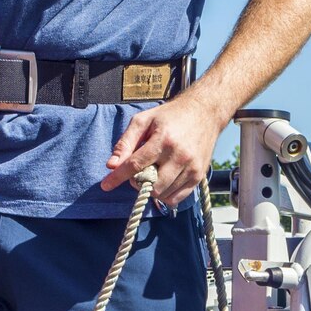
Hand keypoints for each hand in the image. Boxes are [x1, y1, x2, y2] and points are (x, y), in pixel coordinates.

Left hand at [100, 90, 228, 206]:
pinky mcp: (199, 176)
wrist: (205, 112)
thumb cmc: (171, 116)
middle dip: (138, 182)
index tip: (105, 185)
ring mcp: (191, 167)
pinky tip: (163, 183)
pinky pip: (177, 198)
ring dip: (152, 189)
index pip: (135, 164)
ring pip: (163, 194)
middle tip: (139, 171)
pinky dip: (165, 196)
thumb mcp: (144, 121)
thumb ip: (126, 143)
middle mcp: (179, 155)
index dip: (117, 177)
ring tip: (153, 173)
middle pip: (150, 184)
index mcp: (163, 139)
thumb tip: (111, 165)